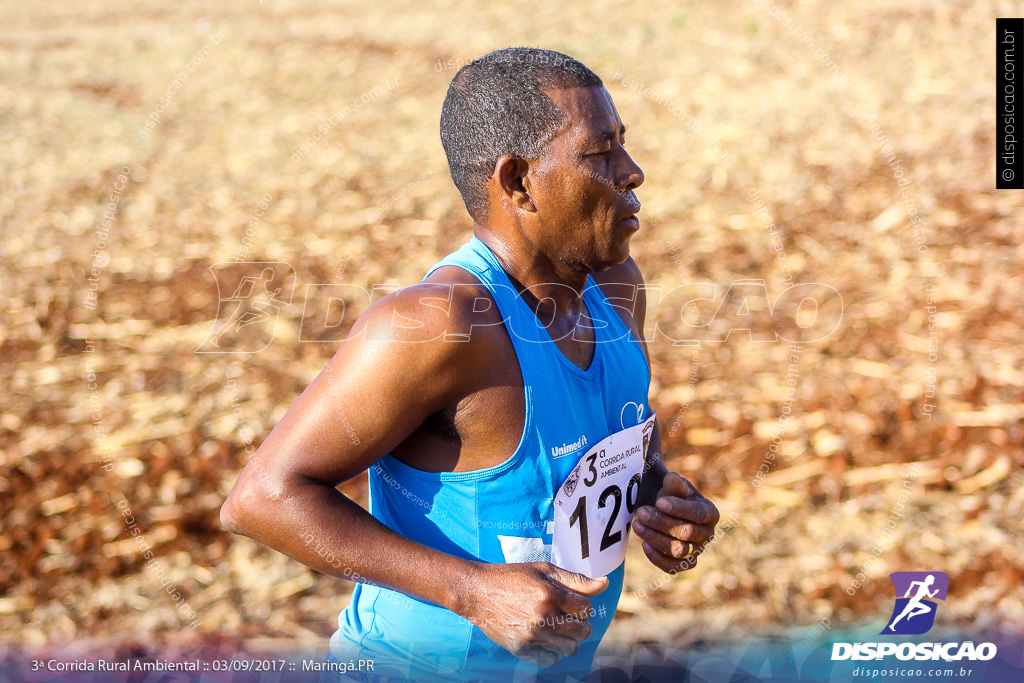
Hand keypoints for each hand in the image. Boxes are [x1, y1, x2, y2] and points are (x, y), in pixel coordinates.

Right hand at [458, 562, 607, 667]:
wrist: (478, 592)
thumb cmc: (513, 577)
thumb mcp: (544, 570)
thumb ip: (575, 579)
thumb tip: (604, 583)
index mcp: (550, 593)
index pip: (586, 608)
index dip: (582, 605)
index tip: (571, 603)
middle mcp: (542, 616)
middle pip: (583, 630)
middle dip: (580, 623)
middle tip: (567, 617)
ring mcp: (532, 635)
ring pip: (570, 649)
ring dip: (569, 640)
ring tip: (559, 629)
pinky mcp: (521, 649)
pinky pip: (551, 660)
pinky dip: (552, 653)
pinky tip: (545, 639)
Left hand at [632, 471, 718, 572]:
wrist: (668, 511)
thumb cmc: (674, 497)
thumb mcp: (675, 487)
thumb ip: (674, 484)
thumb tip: (672, 478)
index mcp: (710, 513)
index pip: (697, 513)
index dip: (678, 509)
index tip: (659, 502)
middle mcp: (708, 534)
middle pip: (687, 533)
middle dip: (661, 522)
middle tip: (641, 512)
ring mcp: (697, 551)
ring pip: (679, 551)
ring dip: (655, 538)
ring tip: (637, 525)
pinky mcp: (685, 564)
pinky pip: (673, 567)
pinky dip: (657, 558)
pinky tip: (644, 544)